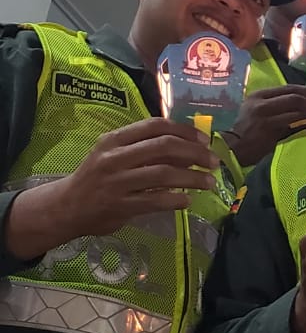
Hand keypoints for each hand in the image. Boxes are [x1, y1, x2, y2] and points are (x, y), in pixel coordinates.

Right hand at [7, 118, 218, 259]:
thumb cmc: (97, 177)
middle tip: (213, 162)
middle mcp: (114, 157)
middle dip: (195, 153)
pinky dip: (176, 199)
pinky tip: (187, 200)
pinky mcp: (120, 205)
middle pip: (164, 147)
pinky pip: (155, 200)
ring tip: (209, 182)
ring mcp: (116, 182)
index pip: (155, 125)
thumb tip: (189, 148)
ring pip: (164, 174)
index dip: (184, 130)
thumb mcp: (114, 155)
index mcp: (114, 140)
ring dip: (192, 178)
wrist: (65, 207)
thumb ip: (145, 149)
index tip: (204, 139)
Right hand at [225, 85, 305, 164]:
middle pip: (294, 99)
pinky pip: (294, 127)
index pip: (288, 88)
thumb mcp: (256, 108)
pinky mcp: (271, 134)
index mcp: (258, 95)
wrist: (234, 148)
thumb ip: (276, 102)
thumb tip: (304, 98)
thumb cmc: (248, 128)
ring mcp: (266, 120)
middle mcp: (261, 105)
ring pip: (296, 113)